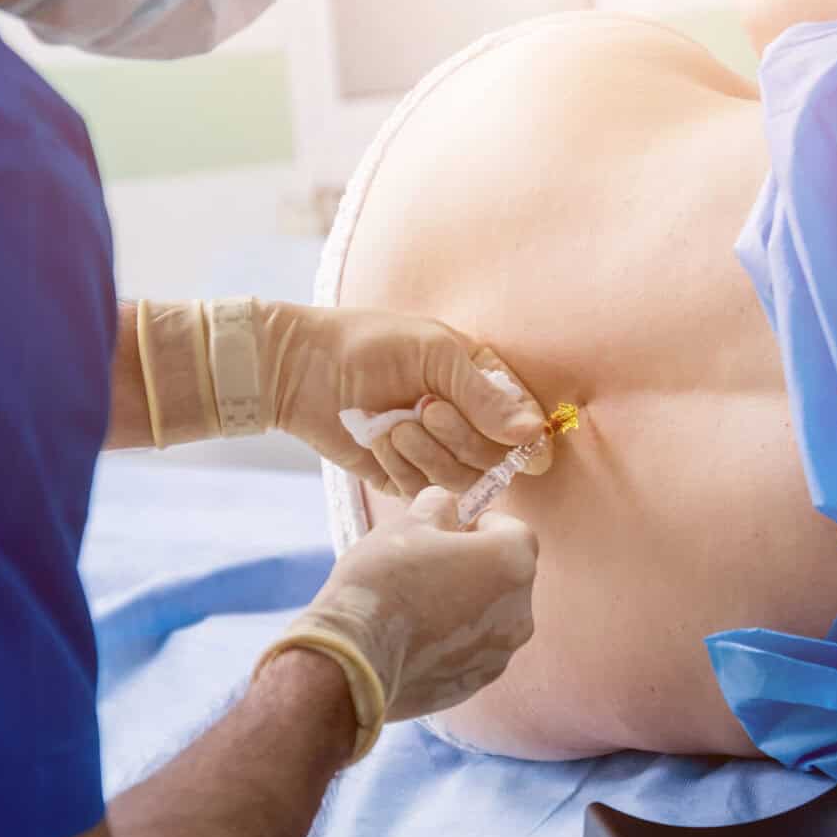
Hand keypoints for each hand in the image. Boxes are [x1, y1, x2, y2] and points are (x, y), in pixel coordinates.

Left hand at [269, 304, 552, 495]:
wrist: (301, 368)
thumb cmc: (369, 345)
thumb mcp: (435, 355)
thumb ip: (485, 398)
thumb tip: (534, 435)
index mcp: (484, 385)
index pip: (528, 426)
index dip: (523, 439)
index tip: (510, 437)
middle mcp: (468, 422)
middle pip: (496, 460)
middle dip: (460, 438)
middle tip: (425, 408)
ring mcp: (437, 452)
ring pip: (461, 481)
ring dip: (427, 454)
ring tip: (395, 424)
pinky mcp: (404, 476)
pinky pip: (422, 491)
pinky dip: (400, 467)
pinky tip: (378, 440)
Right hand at [287, 488, 538, 720]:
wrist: (355, 656)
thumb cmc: (384, 579)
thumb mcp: (409, 522)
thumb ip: (440, 506)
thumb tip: (447, 508)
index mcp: (512, 562)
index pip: (513, 530)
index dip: (482, 523)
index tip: (453, 527)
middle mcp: (520, 612)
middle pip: (505, 576)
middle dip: (475, 566)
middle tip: (430, 564)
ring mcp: (500, 654)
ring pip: (489, 617)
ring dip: (465, 605)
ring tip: (416, 604)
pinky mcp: (474, 684)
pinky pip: (469, 651)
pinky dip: (451, 642)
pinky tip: (413, 638)